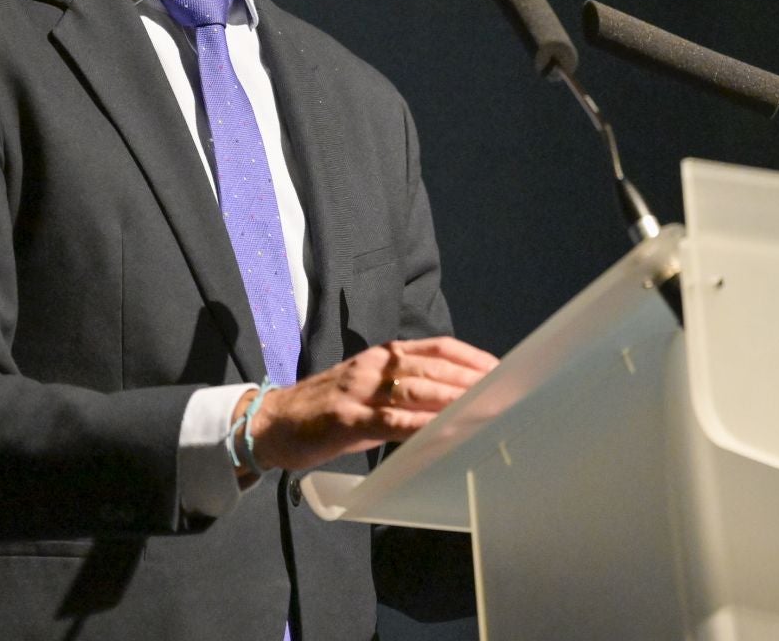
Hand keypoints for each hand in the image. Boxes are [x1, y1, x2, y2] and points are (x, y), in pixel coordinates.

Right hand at [239, 336, 498, 474]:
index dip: (472, 358)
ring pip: (416, 390)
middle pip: (434, 368)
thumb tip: (454, 402)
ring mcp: (359, 390)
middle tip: (505, 393)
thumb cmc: (328, 409)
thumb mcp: (371, 391)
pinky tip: (443, 431)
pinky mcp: (345, 417)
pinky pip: (390, 420)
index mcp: (384, 355)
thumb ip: (407, 392)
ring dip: (454, 400)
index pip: (438, 348)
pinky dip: (420, 425)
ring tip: (485, 410)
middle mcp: (375, 365)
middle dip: (473, 381)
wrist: (273, 422)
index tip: (502, 371)